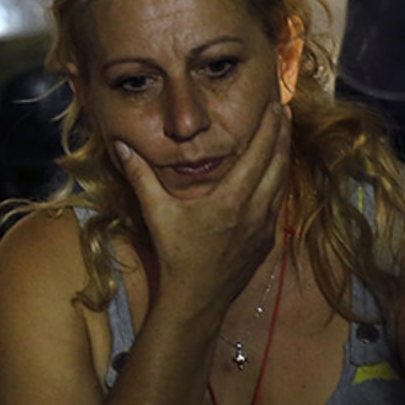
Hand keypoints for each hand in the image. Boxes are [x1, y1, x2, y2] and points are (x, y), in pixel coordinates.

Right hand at [116, 101, 290, 321]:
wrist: (196, 299)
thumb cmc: (175, 254)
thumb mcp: (156, 212)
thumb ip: (139, 175)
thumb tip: (120, 144)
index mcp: (231, 199)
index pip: (259, 153)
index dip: (270, 127)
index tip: (275, 105)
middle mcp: (254, 210)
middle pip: (279, 163)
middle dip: (282, 134)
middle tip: (283, 110)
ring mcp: (264, 226)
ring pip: (282, 183)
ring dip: (283, 156)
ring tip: (282, 135)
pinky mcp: (265, 240)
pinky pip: (277, 202)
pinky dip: (278, 181)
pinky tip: (273, 174)